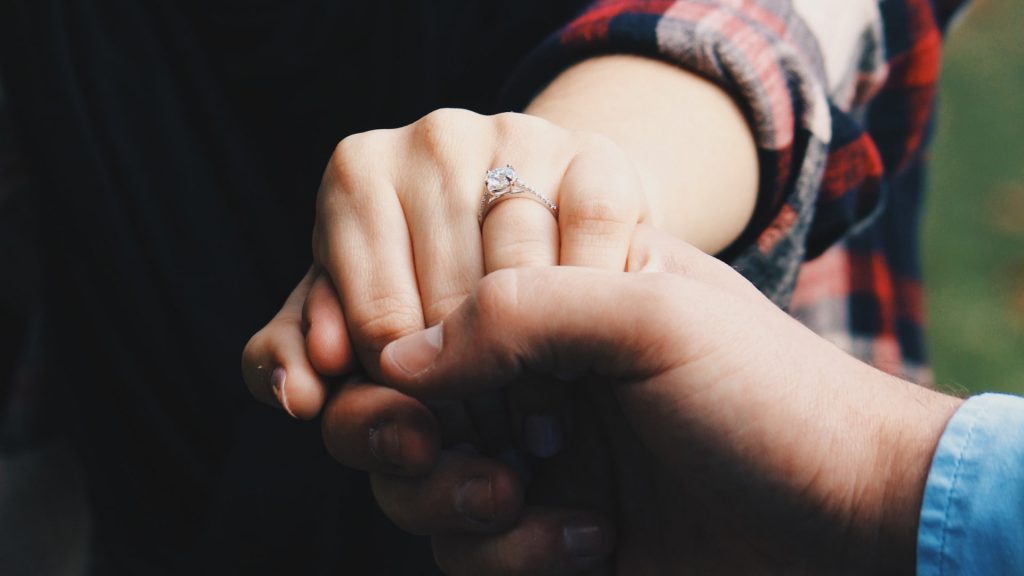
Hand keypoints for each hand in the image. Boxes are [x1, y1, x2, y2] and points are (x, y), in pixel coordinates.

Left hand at [243, 108, 647, 417]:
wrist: (539, 216)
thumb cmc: (431, 273)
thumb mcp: (356, 309)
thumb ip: (300, 354)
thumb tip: (303, 396)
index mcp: (357, 172)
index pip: (376, 320)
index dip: (411, 395)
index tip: (434, 431)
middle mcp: (433, 139)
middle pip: (449, 302)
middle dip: (470, 389)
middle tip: (488, 439)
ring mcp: (518, 137)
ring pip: (521, 277)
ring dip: (535, 365)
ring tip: (533, 418)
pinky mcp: (596, 155)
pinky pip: (590, 246)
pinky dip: (590, 312)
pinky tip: (580, 352)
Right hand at [371, 228, 960, 574]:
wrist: (854, 523)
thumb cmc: (770, 399)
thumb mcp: (653, 318)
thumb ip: (520, 309)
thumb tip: (400, 358)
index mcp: (558, 295)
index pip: (427, 306)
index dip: (393, 351)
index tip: (402, 389)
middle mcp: (535, 374)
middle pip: (398, 402)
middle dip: (397, 436)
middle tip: (429, 451)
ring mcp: (538, 455)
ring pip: (419, 484)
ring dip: (455, 503)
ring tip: (525, 499)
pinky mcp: (547, 532)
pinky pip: (469, 549)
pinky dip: (511, 556)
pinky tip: (593, 541)